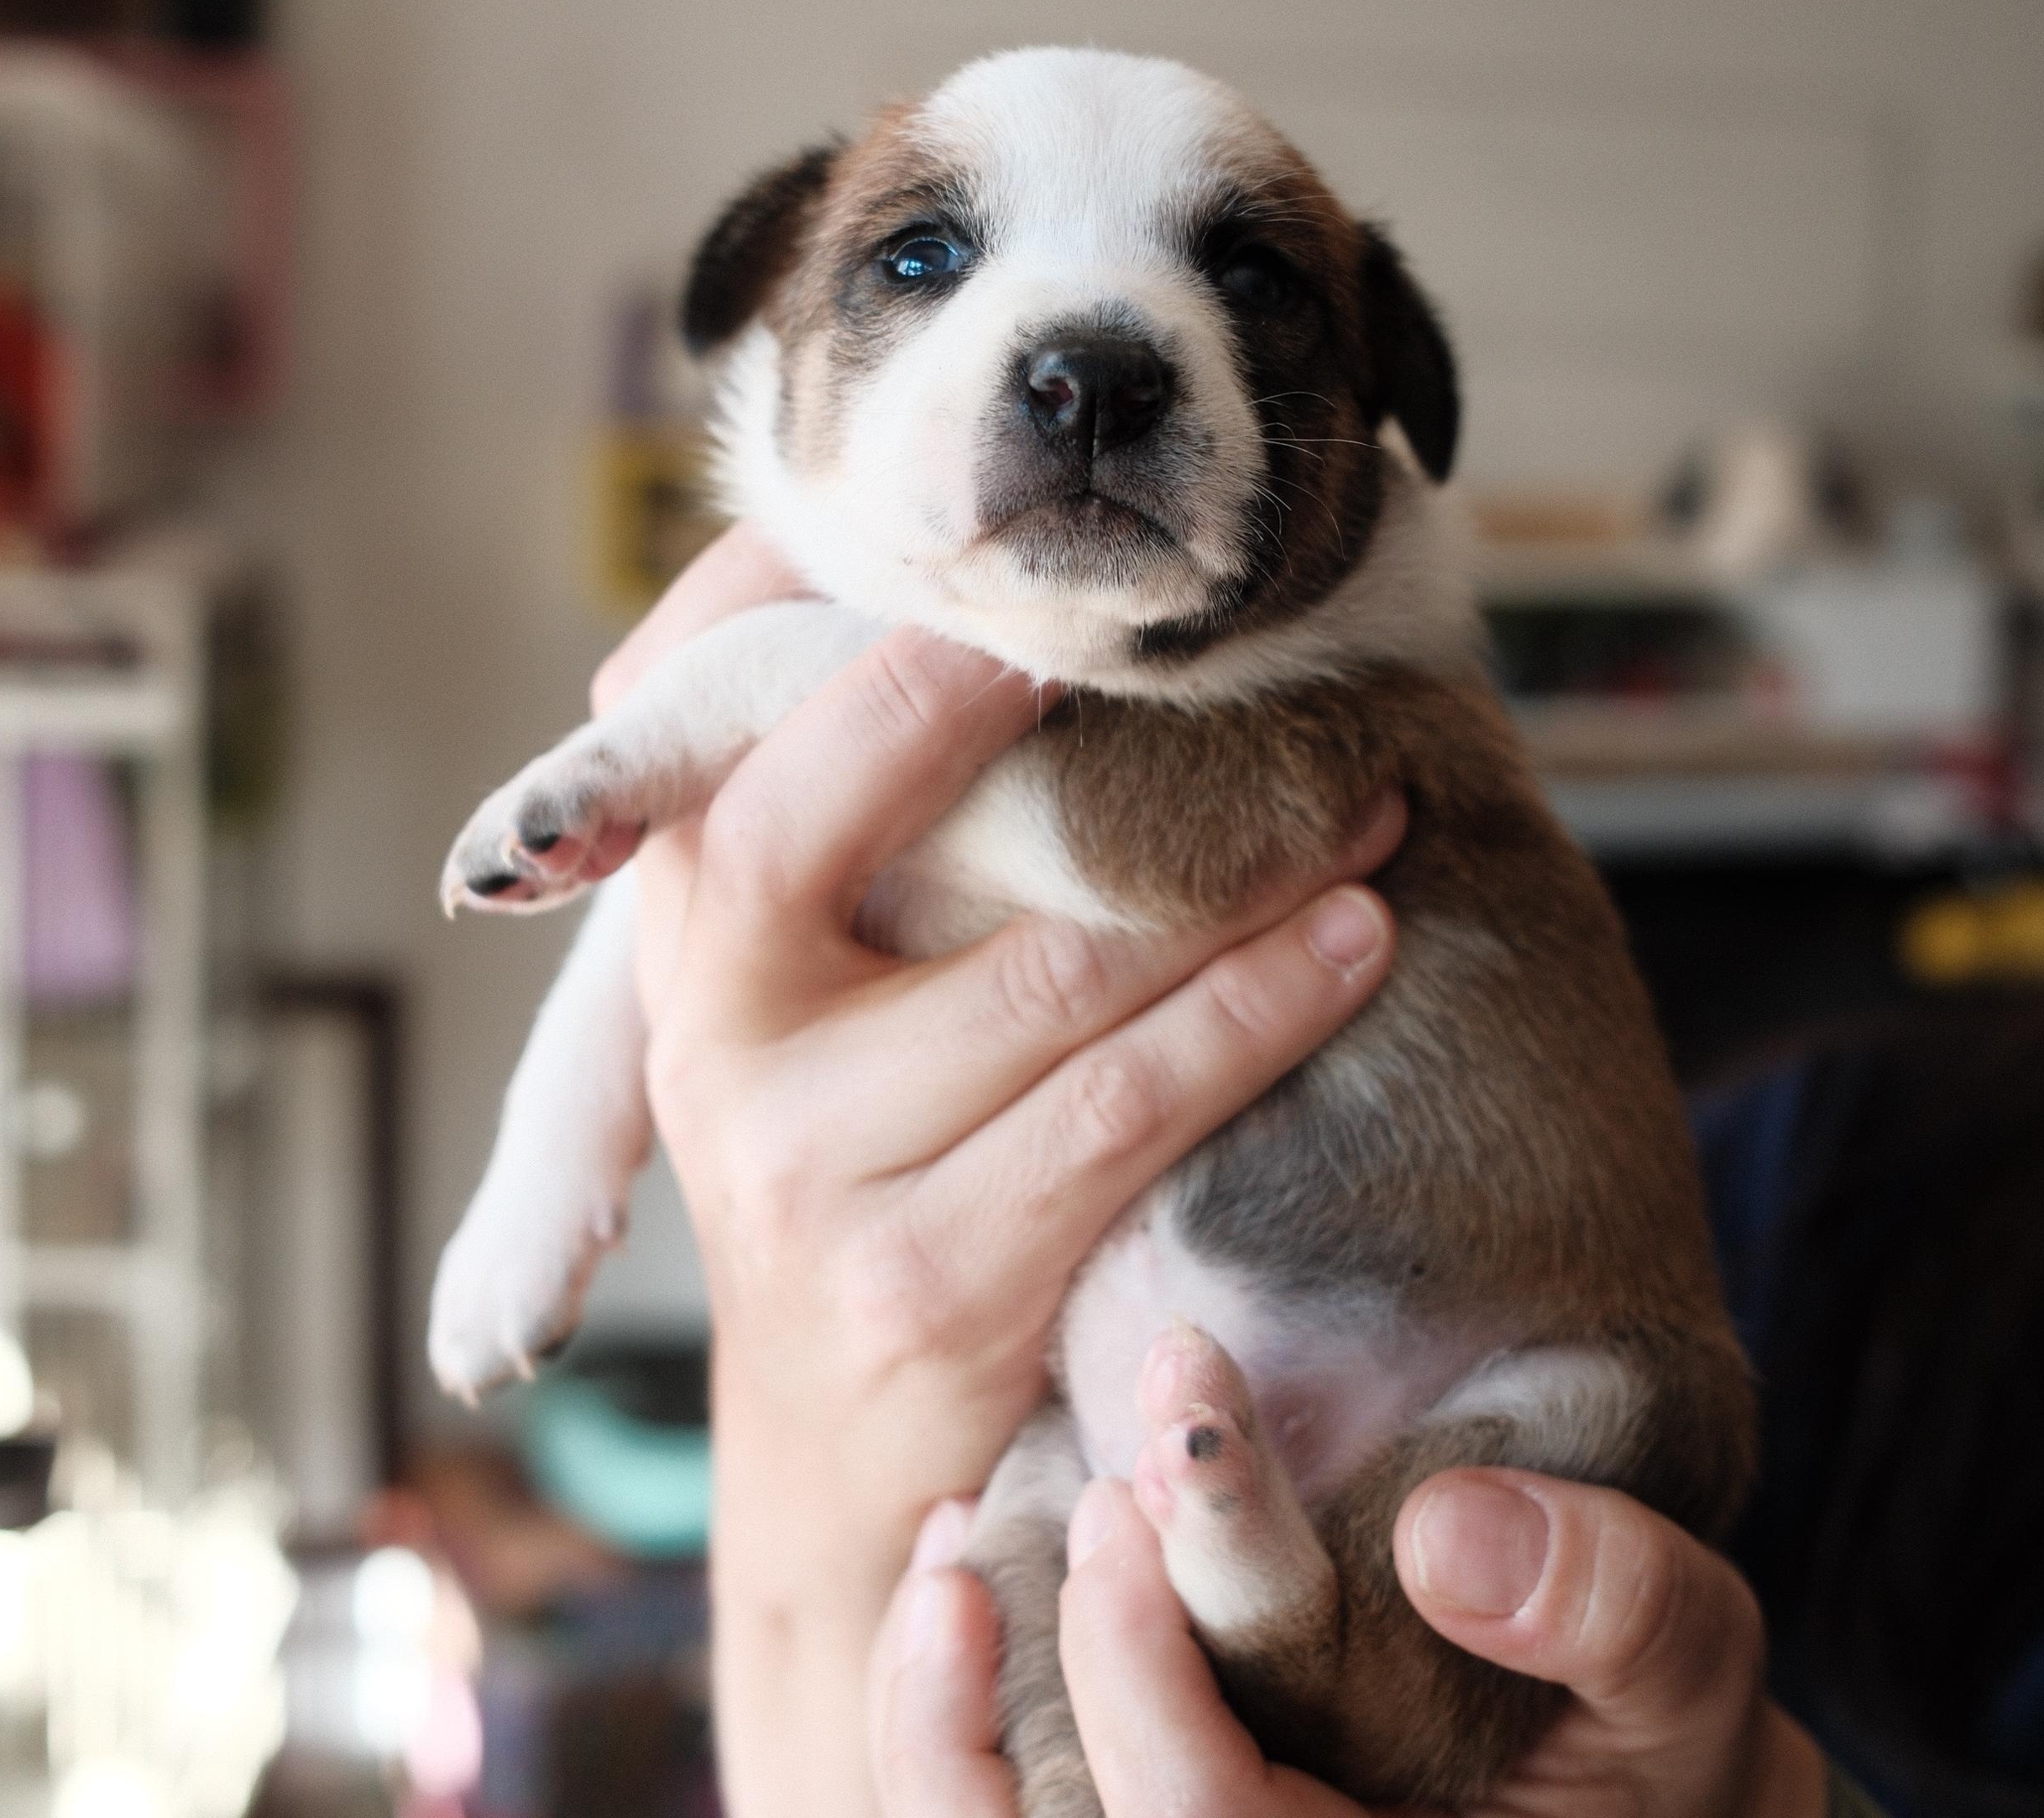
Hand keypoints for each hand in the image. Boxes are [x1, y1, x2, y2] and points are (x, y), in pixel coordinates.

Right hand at [601, 527, 1405, 1817]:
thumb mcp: (797, 1008)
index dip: (874, 636)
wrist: (835, 1461)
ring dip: (1240, 878)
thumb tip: (998, 639)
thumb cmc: (852, 1172)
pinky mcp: (927, 1277)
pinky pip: (1130, 1109)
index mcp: (679, 931)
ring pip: (1059, 970)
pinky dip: (1261, 1014)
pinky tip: (1353, 948)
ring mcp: (807, 1162)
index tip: (1031, 582)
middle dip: (1035, 712)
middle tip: (1219, 652)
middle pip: (854, 808)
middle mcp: (713, 1031)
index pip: (734, 724)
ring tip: (1363, 808)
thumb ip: (844, 845)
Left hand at [871, 1474, 1828, 1817]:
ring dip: (940, 1717)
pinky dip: (949, 1725)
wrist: (1626, 1807)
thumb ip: (1617, 1608)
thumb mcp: (1690, 1685)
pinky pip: (1009, 1814)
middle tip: (1103, 1483)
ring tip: (953, 1553)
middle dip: (1065, 1650)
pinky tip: (957, 1583)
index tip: (1162, 1473)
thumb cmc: (1657, 1757)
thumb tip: (1450, 1530)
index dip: (1147, 1665)